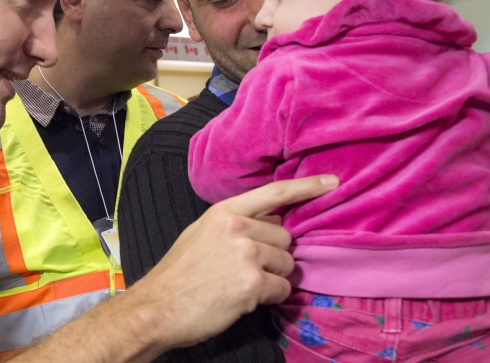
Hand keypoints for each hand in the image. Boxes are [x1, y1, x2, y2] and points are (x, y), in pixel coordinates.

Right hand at [130, 175, 338, 349]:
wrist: (157, 307)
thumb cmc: (179, 274)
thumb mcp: (201, 233)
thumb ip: (234, 223)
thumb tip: (271, 222)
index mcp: (224, 211)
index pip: (274, 193)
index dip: (306, 187)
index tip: (332, 182)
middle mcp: (237, 227)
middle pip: (285, 237)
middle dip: (274, 255)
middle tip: (246, 269)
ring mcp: (246, 255)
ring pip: (286, 264)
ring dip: (272, 278)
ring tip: (240, 285)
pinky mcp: (253, 283)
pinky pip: (282, 289)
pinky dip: (270, 298)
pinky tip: (243, 299)